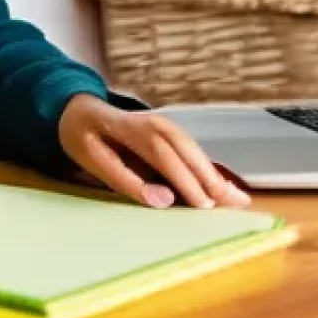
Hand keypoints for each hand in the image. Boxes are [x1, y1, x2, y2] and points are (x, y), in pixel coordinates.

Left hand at [58, 93, 250, 209]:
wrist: (81, 111)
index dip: (185, 179)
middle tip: (231, 206)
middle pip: (186, 150)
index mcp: (131, 127)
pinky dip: (209, 170)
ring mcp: (165, 126)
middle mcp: (154, 123)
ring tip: (237, 200)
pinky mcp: (170, 135)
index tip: (202, 204)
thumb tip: (162, 200)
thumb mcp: (91, 158)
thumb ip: (124, 179)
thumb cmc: (84, 136)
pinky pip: (192, 152)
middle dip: (209, 178)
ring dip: (214, 175)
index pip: (162, 153)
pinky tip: (225, 187)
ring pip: (194, 150)